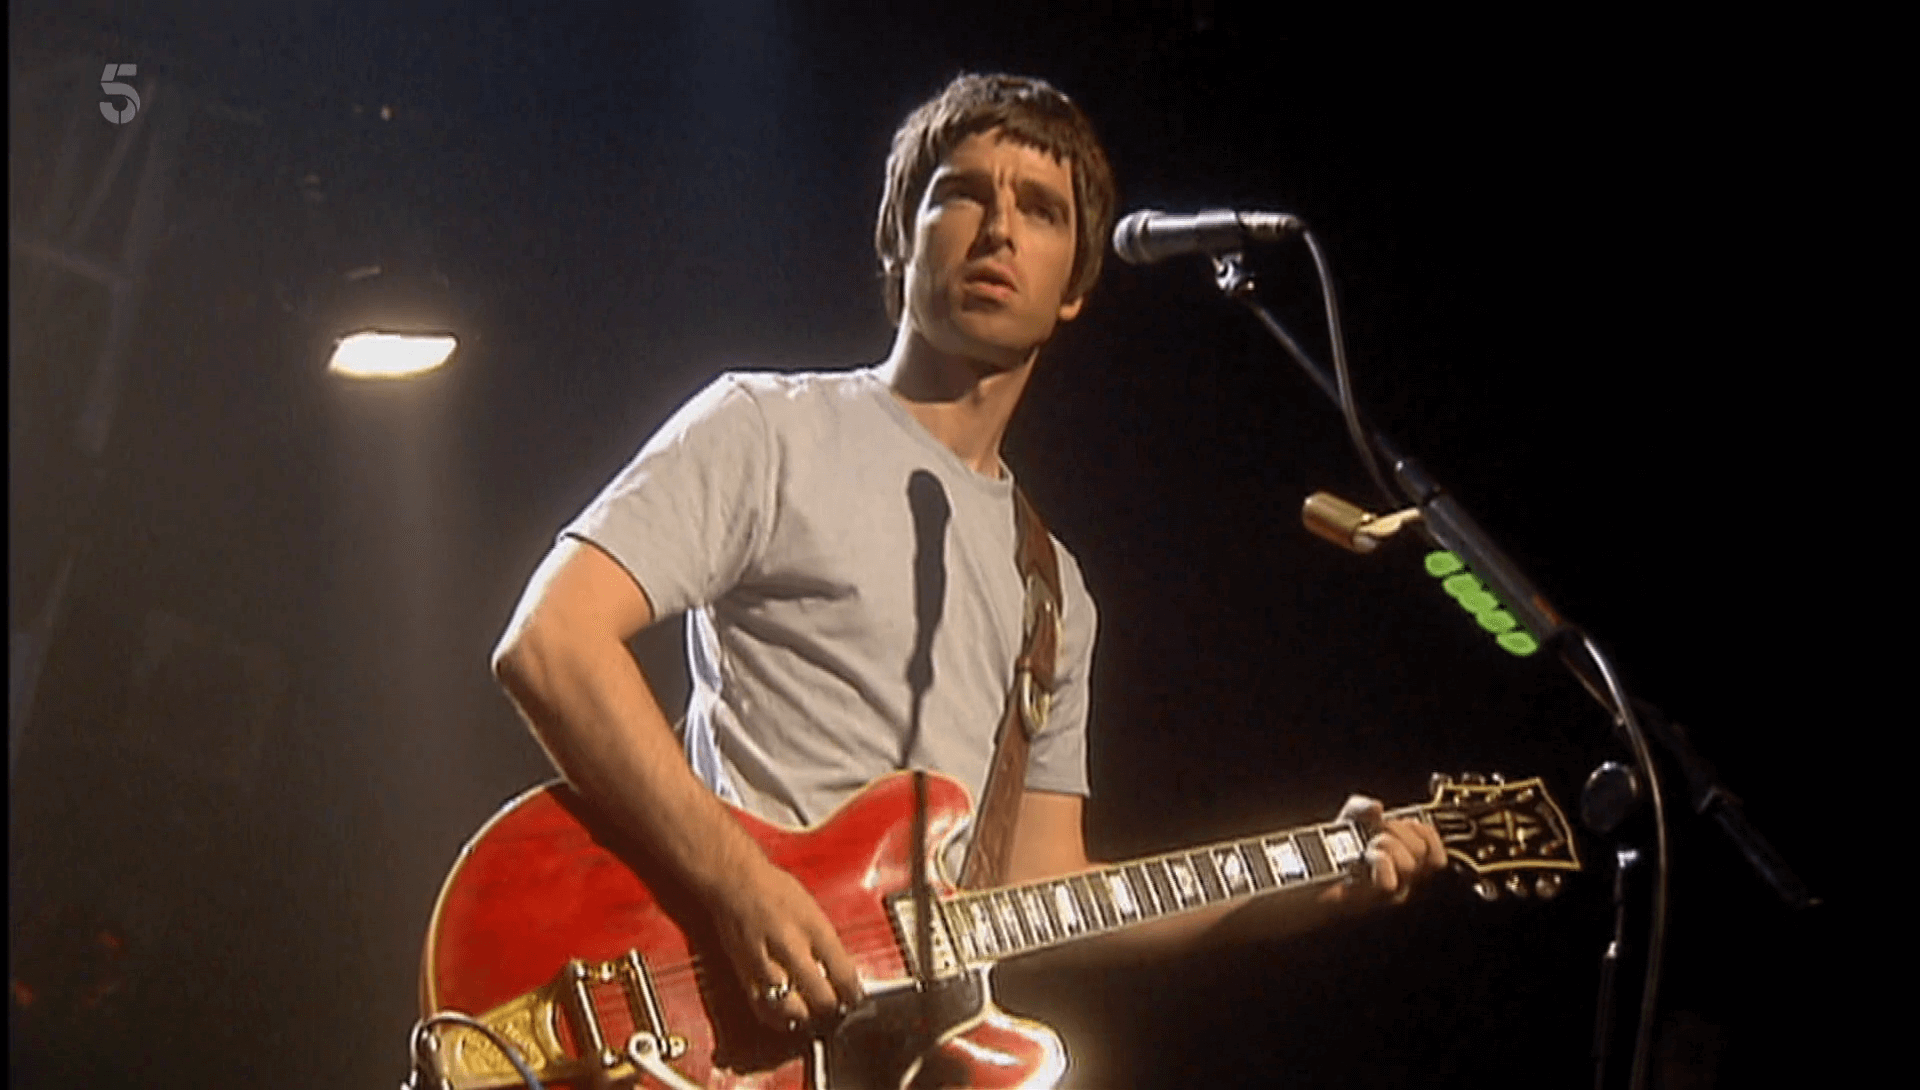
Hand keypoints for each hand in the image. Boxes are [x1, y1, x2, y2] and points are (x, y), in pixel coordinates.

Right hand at [706, 854, 865, 1031]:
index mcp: (812, 926)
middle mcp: (790, 944)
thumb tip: (842, 972)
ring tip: (812, 1014)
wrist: (734, 881)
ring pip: (791, 1007)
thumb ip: (826, 942)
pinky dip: (779, 1018)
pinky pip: (764, 1007)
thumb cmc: (774, 890)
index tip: (855, 997)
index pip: (842, 969)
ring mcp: (766, 961)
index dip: (853, 991)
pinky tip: (787, 1015)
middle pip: (819, 994)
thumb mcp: (812, 909)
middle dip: (832, 1007)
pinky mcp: (744, 972)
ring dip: (806, 1016)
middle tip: (836, 1009)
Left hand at [1319, 795, 1449, 907]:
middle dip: (1398, 832)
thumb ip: (1364, 806)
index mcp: (1407, 858)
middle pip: (1420, 850)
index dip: (1425, 832)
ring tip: (1369, 846)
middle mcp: (1403, 877)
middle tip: (1378, 833)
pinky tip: (1368, 857)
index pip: (1435, 850)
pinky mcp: (1373, 899)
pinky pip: (1389, 881)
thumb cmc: (1339, 844)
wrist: (1316, 868)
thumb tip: (1377, 807)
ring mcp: (1390, 890)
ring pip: (1407, 864)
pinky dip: (1380, 862)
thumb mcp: (1352, 816)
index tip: (1407, 823)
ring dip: (1387, 846)